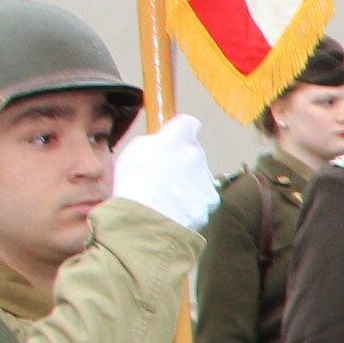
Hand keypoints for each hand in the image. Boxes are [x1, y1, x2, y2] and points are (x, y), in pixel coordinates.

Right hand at [110, 115, 219, 231]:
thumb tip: (160, 143)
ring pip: (199, 178)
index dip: (182, 131)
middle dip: (182, 162)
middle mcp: (196, 154)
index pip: (188, 123)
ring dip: (187, 185)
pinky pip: (202, 199)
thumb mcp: (132, 152)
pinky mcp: (211, 200)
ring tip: (165, 198)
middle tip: (162, 178)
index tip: (177, 138)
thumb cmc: (133, 186)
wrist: (145, 219)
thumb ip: (152, 142)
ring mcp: (206, 178)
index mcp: (177, 138)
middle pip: (193, 153)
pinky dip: (192, 204)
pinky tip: (175, 209)